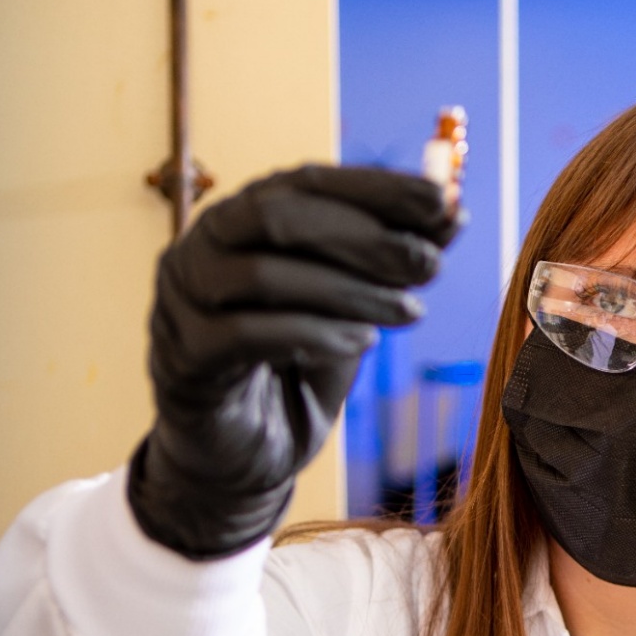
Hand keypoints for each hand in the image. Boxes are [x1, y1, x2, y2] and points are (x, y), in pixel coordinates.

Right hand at [127, 165, 459, 558]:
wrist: (248, 453)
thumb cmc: (300, 367)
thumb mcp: (357, 306)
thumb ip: (395, 259)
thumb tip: (453, 213)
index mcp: (242, 219)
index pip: (306, 181)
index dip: (376, 188)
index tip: (442, 201)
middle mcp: (202, 247)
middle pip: (277, 216)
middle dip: (365, 236)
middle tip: (430, 264)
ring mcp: (181, 301)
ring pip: (262, 275)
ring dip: (350, 290)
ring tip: (410, 311)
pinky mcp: (183, 358)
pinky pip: (245, 335)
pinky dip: (313, 333)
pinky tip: (362, 342)